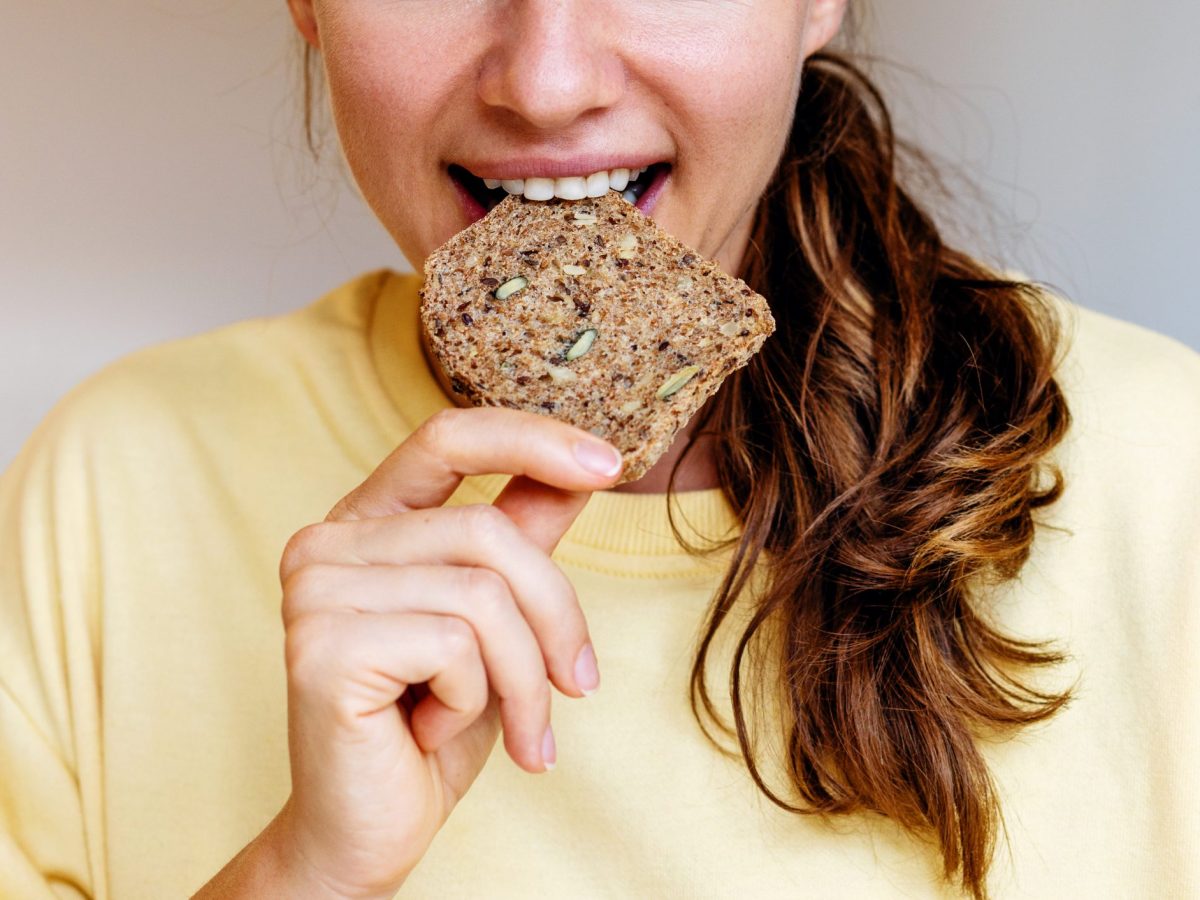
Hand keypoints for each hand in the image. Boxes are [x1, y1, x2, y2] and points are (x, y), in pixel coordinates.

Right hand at [274, 407, 622, 897]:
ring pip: (483, 595)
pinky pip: (455, 645)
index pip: (448, 438)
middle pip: (489, 534)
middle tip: (576, 687)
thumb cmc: (433, 724)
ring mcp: (315, 588)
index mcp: (368, 521)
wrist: (370, 830)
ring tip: (522, 729)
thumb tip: (582, 468)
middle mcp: (328, 541)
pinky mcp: (321, 645)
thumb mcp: (498, 622)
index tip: (611, 463)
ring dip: (526, 677)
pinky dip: (474, 701)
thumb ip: (523, 540)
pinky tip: (432, 730)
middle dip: (556, 618)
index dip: (532, 437)